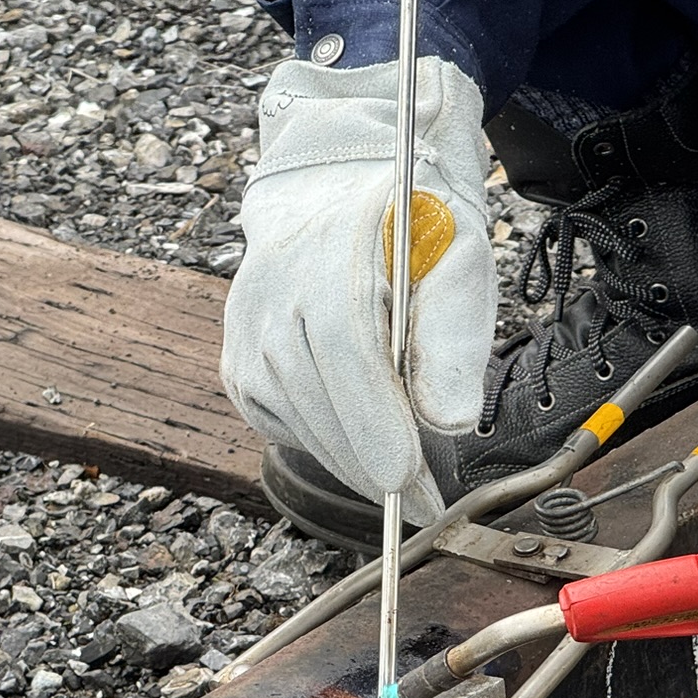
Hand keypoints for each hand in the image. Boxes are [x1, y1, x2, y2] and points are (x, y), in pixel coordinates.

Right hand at [221, 55, 495, 523]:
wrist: (337, 192)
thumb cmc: (411, 227)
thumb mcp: (458, 258)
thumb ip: (454, 336)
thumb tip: (449, 421)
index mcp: (331, 266)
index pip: (349, 362)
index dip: (381, 433)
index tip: (413, 487)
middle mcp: (273, 304)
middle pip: (324, 411)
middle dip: (376, 467)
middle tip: (425, 506)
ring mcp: (247, 336)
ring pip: (301, 428)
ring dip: (353, 460)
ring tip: (402, 476)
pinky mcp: (239, 365)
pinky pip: (281, 425)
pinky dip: (323, 442)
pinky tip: (357, 434)